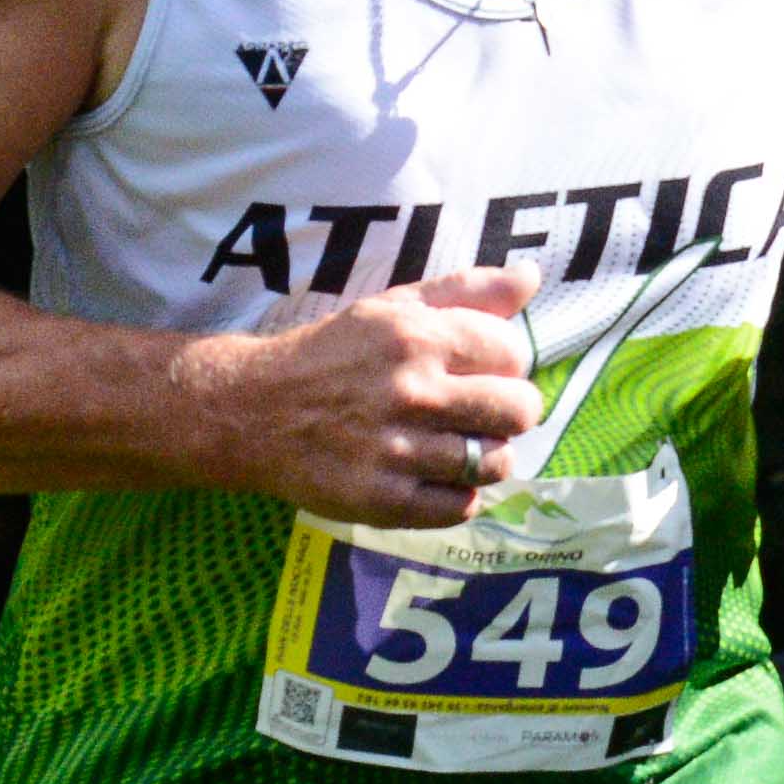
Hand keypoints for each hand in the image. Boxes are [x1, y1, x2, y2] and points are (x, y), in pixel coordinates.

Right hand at [208, 263, 547, 527]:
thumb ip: (465, 292)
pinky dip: (456, 496)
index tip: (480, 370)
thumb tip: (530, 276)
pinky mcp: (383, 501)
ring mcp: (397, 452)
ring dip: (485, 456)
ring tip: (456, 446)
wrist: (253, 410)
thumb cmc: (332, 354)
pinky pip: (459, 507)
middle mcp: (411, 393)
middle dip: (509, 411)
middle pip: (518, 410)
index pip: (512, 352)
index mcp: (417, 337)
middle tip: (479, 412)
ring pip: (494, 462)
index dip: (505, 362)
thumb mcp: (391, 308)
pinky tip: (434, 477)